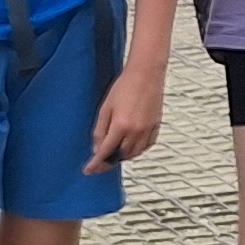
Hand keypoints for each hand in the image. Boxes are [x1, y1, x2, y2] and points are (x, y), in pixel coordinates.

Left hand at [87, 58, 165, 172]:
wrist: (145, 74)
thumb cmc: (124, 87)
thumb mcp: (105, 108)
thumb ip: (100, 130)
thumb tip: (97, 148)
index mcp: (120, 126)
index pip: (105, 152)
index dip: (95, 163)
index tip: (88, 170)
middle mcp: (136, 132)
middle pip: (121, 155)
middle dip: (109, 160)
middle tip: (100, 161)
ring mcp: (148, 130)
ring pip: (135, 153)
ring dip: (123, 156)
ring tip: (114, 153)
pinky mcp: (156, 126)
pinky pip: (147, 146)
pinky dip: (137, 150)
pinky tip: (131, 146)